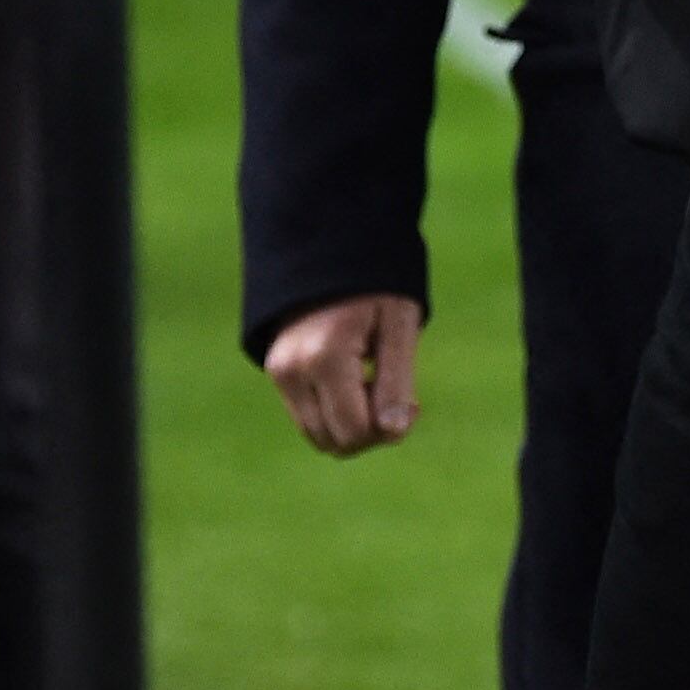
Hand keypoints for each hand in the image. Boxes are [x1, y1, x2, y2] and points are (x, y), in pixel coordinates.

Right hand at [264, 294, 422, 456]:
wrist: (332, 248)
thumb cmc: (376, 285)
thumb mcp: (399, 326)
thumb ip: (396, 383)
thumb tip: (391, 433)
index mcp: (324, 357)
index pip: (354, 432)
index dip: (389, 430)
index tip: (413, 402)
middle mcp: (292, 369)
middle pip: (334, 442)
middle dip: (370, 432)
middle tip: (395, 394)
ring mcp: (279, 372)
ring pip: (318, 435)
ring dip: (351, 425)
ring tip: (373, 385)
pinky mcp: (276, 371)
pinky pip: (308, 417)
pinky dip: (334, 413)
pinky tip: (354, 382)